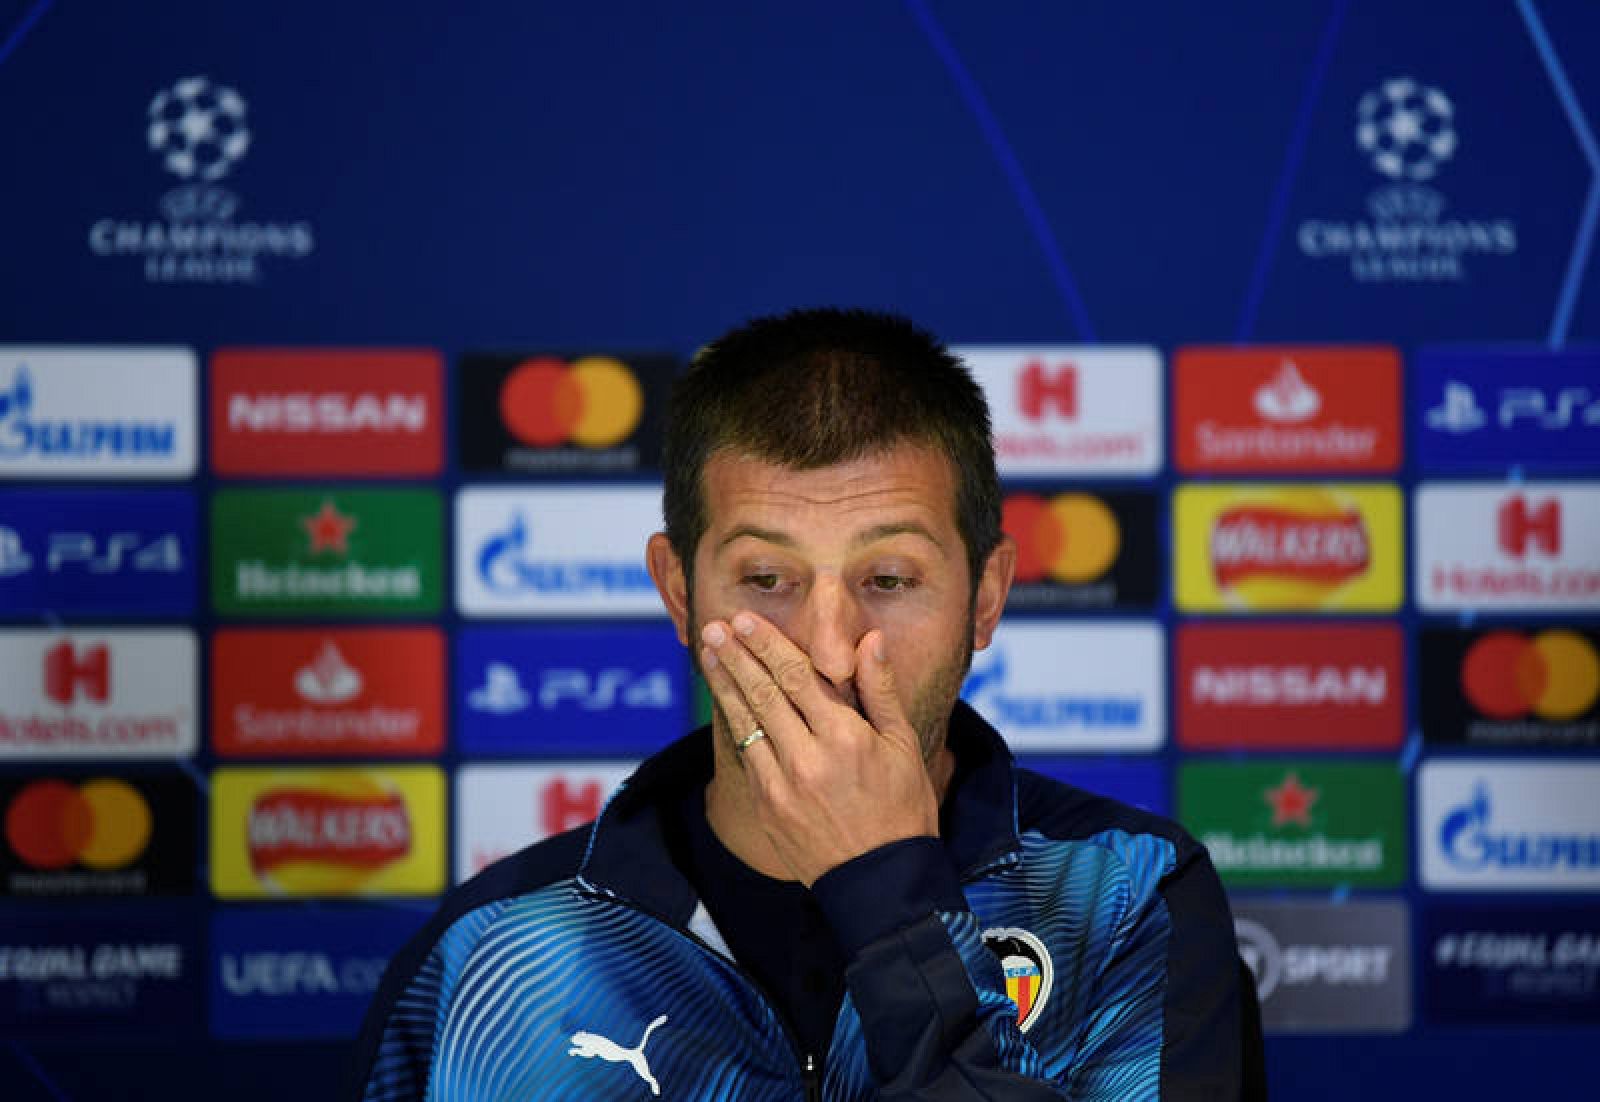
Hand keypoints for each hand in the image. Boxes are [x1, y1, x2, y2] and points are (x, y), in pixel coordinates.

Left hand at [699, 611, 939, 886]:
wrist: (881, 881)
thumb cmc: (902, 810)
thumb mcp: (903, 746)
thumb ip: (880, 690)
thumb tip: (870, 641)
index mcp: (845, 737)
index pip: (798, 676)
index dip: (768, 644)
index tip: (746, 621)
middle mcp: (808, 758)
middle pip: (764, 693)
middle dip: (737, 656)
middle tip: (715, 627)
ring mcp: (782, 785)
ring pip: (747, 722)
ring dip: (725, 684)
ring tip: (709, 654)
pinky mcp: (767, 808)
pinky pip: (746, 756)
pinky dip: (734, 725)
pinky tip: (725, 703)